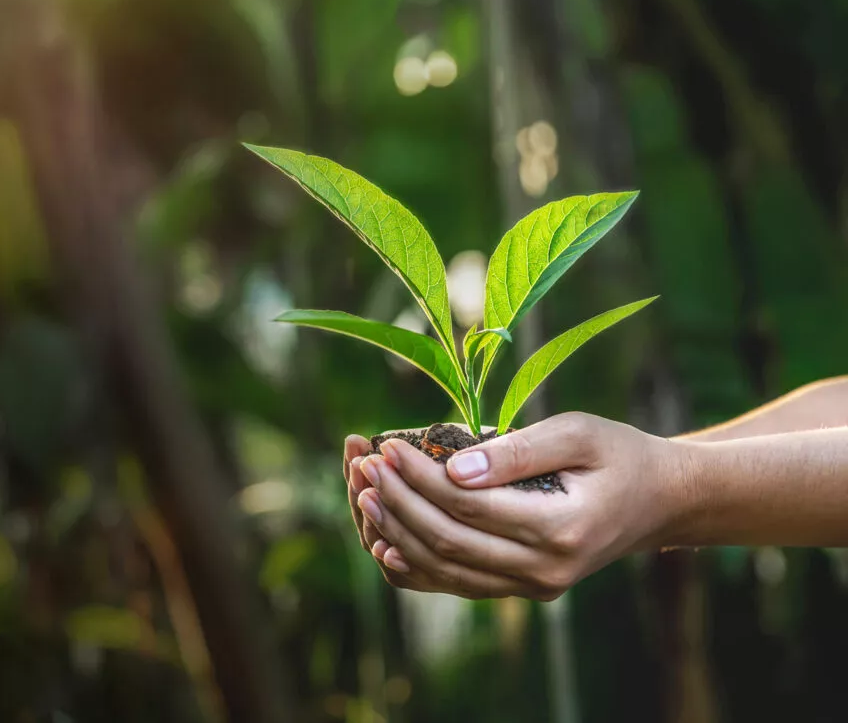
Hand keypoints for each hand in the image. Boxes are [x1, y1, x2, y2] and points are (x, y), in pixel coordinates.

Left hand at [346, 413, 684, 599]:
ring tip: (364, 495)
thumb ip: (518, 451)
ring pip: (445, 571)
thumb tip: (452, 468)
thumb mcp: (578, 433)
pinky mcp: (522, 588)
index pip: (467, 505)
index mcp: (560, 528)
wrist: (659, 502)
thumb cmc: (619, 455)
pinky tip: (385, 540)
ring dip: (397, 533)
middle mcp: (545, 571)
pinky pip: (458, 584)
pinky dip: (416, 566)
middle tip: (364, 466)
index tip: (387, 446)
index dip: (419, 477)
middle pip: (447, 542)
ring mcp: (533, 587)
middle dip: (397, 502)